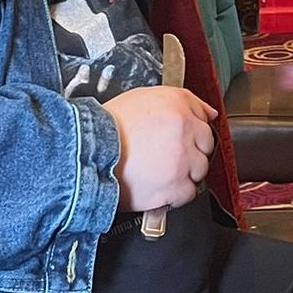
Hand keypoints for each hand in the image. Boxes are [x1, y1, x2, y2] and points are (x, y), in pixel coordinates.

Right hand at [104, 86, 216, 213]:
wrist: (83, 154)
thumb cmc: (107, 128)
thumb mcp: (143, 98)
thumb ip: (181, 101)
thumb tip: (208, 112)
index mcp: (177, 106)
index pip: (204, 120)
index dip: (191, 133)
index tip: (183, 140)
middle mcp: (184, 130)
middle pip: (206, 146)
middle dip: (191, 153)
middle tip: (167, 157)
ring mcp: (181, 159)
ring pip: (200, 170)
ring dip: (184, 173)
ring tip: (160, 172)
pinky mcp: (174, 186)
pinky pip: (188, 193)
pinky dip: (176, 195)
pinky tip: (159, 187)